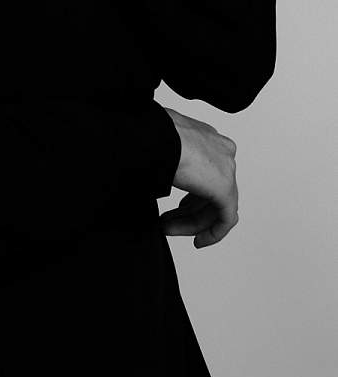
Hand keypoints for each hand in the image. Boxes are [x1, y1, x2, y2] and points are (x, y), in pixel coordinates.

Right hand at [158, 107, 238, 247]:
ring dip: (191, 223)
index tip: (174, 209)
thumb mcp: (158, 147)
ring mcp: (225, 169)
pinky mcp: (225, 188)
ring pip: (215, 205)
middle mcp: (220, 151)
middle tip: (165, 223)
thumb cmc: (150, 135)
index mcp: (205, 138)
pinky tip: (199, 241)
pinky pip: (226, 218)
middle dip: (186, 212)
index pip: (203, 173)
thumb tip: (150, 169)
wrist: (155, 136)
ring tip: (168, 229)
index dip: (188, 195)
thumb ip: (165, 159)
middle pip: (208, 191)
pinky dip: (213, 232)